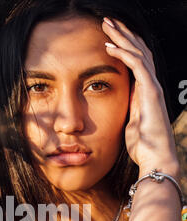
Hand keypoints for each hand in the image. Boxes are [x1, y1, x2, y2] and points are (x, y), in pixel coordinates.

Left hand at [102, 17, 179, 177]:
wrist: (155, 158)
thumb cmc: (142, 146)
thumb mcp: (129, 123)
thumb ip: (126, 109)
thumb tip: (118, 106)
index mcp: (145, 91)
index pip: (136, 61)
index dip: (124, 46)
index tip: (108, 35)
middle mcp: (151, 85)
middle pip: (139, 51)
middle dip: (123, 34)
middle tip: (108, 21)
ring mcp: (152, 87)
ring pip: (138, 53)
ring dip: (121, 37)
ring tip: (107, 24)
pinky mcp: (150, 92)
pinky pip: (136, 66)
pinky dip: (123, 54)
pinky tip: (109, 46)